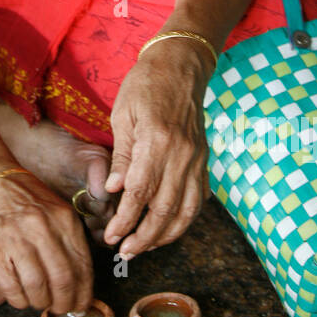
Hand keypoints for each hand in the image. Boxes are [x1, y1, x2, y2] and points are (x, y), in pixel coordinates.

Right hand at [0, 175, 93, 313]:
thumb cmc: (29, 205)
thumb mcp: (58, 214)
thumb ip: (71, 244)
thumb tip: (82, 288)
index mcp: (64, 219)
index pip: (82, 266)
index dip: (84, 293)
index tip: (82, 305)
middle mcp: (41, 228)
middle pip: (62, 280)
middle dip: (64, 303)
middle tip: (61, 308)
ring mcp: (16, 238)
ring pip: (37, 288)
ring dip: (41, 302)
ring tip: (40, 301)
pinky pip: (12, 288)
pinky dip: (20, 300)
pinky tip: (22, 297)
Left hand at [103, 41, 211, 256]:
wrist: (180, 64)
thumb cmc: (145, 85)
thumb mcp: (122, 115)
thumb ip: (121, 156)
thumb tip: (113, 191)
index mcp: (157, 141)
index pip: (140, 193)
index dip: (126, 220)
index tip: (112, 236)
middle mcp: (181, 154)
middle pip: (165, 209)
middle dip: (144, 236)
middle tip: (125, 252)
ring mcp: (196, 158)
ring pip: (186, 210)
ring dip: (166, 235)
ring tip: (145, 247)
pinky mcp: (203, 159)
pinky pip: (198, 198)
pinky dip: (185, 219)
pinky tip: (169, 228)